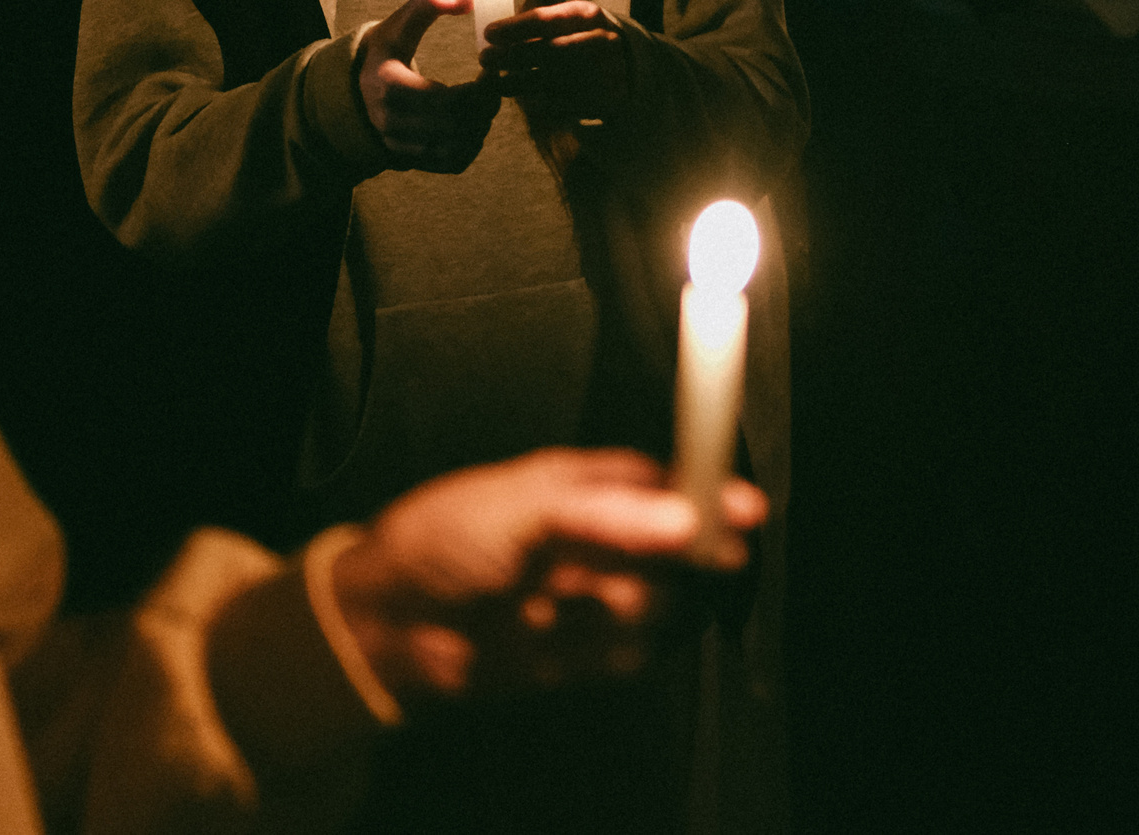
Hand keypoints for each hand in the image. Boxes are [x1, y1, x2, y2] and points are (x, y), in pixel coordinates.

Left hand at [329, 449, 767, 699]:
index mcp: (590, 486)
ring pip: (666, 603)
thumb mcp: (525, 507)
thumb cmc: (446, 540)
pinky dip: (621, 653)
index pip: (671, 482)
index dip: (711, 493)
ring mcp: (600, 597)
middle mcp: (605, 539)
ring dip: (640, 605)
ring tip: (587, 601)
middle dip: (688, 556)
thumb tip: (686, 515)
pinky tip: (578, 642)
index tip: (746, 510)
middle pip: (682, 545)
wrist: (392, 627)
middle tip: (695, 563)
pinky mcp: (591, 655)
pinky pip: (640, 656)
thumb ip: (608, 513)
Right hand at [358, 0, 499, 171]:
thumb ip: (429, 2)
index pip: (446, 99)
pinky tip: (474, 122)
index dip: (479, 88)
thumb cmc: (387, 50)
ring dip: (482, 126)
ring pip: (458, 149)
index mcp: (388, 87)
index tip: (492, 69)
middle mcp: (391, 123)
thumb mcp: (400, 22)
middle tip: (495, 86)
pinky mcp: (412, 160)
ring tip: (486, 102)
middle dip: (485, 106)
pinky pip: (453, 162)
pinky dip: (472, 145)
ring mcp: (401, 146)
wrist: (359, 87)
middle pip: (456, 126)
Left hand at [479, 0, 628, 117]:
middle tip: (484, 58)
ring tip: (494, 82)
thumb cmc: (584, 36)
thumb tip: (496, 31)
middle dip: (513, 55)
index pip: (546, 20)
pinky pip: (562, 102)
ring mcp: (603, 72)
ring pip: (553, 79)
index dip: (515, 27)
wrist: (630, 64)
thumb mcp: (569, 19)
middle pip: (549, 50)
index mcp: (587, 15)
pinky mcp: (601, 99)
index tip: (488, 33)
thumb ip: (539, 22)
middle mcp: (599, 41)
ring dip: (518, 82)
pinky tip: (521, 98)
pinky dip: (537, 102)